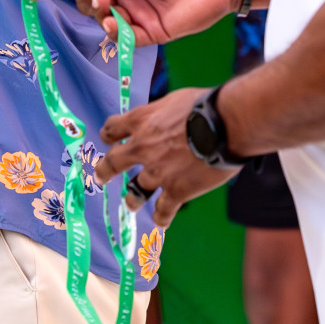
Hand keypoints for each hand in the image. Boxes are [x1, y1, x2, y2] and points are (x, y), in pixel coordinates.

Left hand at [95, 87, 237, 227]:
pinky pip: (164, 209)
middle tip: (101, 177)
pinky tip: (160, 222)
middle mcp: (141, 148)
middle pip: (113, 162)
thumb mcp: (171, 101)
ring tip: (132, 204)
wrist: (223, 126)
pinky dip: (161, 217)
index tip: (108, 139)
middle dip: (105, 171)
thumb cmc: (202, 106)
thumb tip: (164, 119)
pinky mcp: (177, 190)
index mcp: (139, 121)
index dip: (109, 135)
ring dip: (133, 199)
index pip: (112, 128)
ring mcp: (157, 171)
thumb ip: (160, 114)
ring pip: (136, 191)